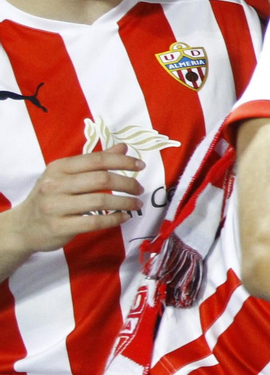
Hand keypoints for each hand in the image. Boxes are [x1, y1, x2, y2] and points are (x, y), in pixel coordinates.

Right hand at [0, 144, 144, 258]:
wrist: (23, 227)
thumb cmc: (50, 197)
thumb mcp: (66, 175)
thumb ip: (94, 162)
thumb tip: (123, 148)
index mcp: (59, 168)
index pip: (97, 160)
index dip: (122, 162)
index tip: (141, 166)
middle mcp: (55, 184)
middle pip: (101, 179)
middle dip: (127, 183)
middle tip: (140, 189)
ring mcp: (55, 206)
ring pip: (100, 201)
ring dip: (124, 202)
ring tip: (136, 203)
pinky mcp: (59, 227)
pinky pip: (94, 221)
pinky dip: (114, 219)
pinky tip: (124, 217)